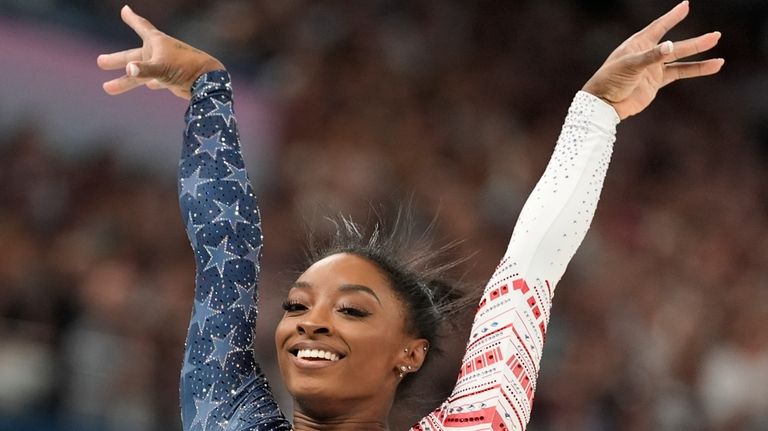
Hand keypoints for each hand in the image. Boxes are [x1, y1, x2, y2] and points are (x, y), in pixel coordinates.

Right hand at [97, 6, 224, 99]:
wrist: (208, 83)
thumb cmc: (185, 68)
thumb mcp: (161, 68)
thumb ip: (144, 70)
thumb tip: (130, 70)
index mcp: (157, 42)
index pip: (141, 26)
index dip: (132, 18)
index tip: (125, 10)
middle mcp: (159, 53)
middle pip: (132, 55)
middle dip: (116, 59)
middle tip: (100, 61)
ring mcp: (165, 66)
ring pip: (140, 73)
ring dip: (125, 80)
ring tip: (107, 87)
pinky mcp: (172, 79)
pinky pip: (157, 80)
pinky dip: (151, 81)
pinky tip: (150, 86)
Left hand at [582, 1, 723, 119]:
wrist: (604, 104)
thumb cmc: (611, 80)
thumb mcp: (630, 66)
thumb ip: (651, 56)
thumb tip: (671, 46)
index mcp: (638, 44)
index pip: (658, 27)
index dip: (672, 17)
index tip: (686, 5)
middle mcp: (648, 53)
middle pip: (676, 45)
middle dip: (696, 42)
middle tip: (716, 36)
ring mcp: (653, 68)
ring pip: (681, 60)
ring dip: (699, 56)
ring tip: (719, 55)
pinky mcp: (656, 81)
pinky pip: (679, 73)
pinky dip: (695, 70)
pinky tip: (711, 67)